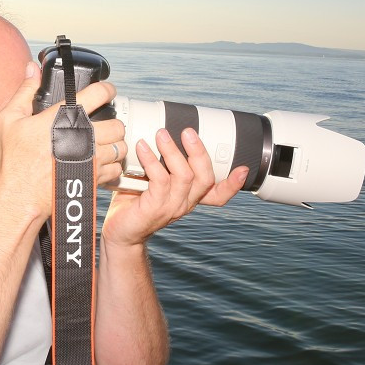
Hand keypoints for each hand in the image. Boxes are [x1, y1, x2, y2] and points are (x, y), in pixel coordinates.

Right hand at [0, 62, 119, 219]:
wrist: (17, 196)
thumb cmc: (12, 160)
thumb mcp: (9, 120)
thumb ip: (24, 92)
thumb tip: (32, 68)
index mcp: (63, 119)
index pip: (98, 94)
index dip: (107, 89)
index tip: (108, 91)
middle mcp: (81, 138)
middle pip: (117, 123)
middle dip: (113, 121)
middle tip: (105, 123)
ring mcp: (90, 160)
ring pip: (120, 147)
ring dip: (114, 144)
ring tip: (104, 144)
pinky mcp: (93, 179)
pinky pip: (116, 169)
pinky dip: (112, 166)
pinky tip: (100, 163)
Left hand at [100, 127, 248, 248]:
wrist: (120, 233)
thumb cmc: (135, 203)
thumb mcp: (154, 183)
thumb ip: (163, 166)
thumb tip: (161, 132)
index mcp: (190, 198)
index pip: (219, 195)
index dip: (233, 184)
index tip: (243, 169)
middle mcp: (185, 203)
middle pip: (204, 178)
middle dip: (199, 152)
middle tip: (188, 131)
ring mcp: (171, 207)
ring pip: (184, 176)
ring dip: (173, 151)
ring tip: (161, 134)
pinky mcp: (154, 208)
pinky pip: (159, 180)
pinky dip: (152, 161)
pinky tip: (143, 147)